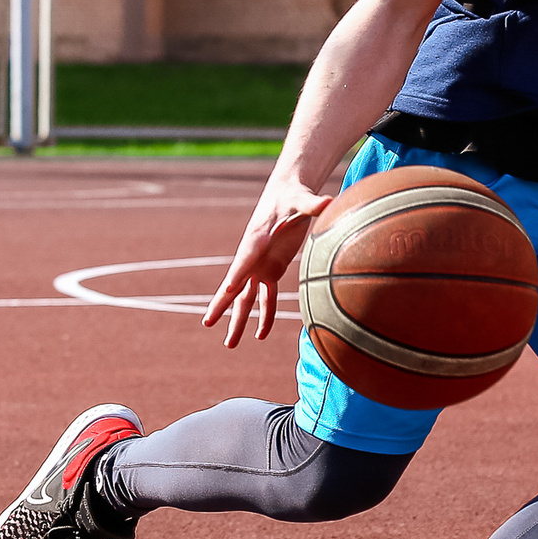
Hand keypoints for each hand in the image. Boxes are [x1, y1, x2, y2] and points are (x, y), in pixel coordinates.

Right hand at [205, 171, 332, 346]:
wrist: (286, 194)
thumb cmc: (293, 195)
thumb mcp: (303, 199)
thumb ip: (314, 204)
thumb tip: (330, 200)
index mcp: (257, 239)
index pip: (245, 259)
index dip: (237, 274)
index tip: (228, 290)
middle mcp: (253, 256)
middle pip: (235, 284)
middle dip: (222, 303)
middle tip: (207, 321)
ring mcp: (259, 266)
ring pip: (246, 298)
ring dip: (239, 320)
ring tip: (229, 345)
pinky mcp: (271, 271)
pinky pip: (266, 298)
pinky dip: (265, 316)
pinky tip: (261, 335)